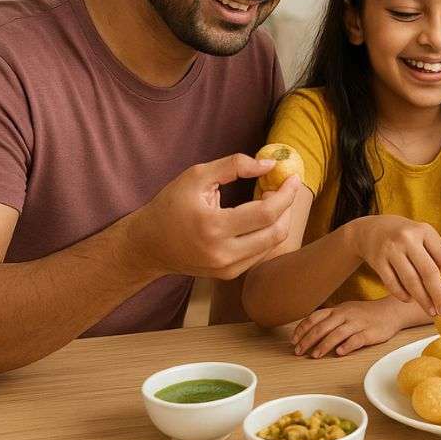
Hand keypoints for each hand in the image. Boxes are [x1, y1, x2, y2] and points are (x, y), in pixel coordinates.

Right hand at [125, 154, 298, 279]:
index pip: (267, 213)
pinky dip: (268, 234)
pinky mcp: (229, 275)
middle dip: (287, 207)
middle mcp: (222, 253)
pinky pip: (261, 254)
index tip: (292, 177)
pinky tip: (259, 218)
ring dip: (280, 220)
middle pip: (276, 232)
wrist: (148, 245)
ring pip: (272, 245)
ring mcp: (227, 268)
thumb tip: (270, 164)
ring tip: (269, 200)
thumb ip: (235, 165)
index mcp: (213, 227)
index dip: (286, 194)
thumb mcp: (197, 176)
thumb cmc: (170, 205)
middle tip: (282, 188)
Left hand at [291, 298, 404, 357]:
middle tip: (299, 351)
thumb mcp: (345, 311)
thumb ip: (329, 319)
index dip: (303, 329)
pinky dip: (347, 346)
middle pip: (323, 327)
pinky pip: (357, 339)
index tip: (294, 340)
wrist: (390, 311)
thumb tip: (308, 331)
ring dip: (324, 345)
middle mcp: (346, 314)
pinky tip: (339, 353)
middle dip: (308, 340)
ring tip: (315, 355)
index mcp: (338, 309)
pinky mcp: (370, 332)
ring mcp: (358, 323)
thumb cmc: (364, 314)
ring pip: (337, 333)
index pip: (315, 317)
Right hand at [349, 215, 440, 317]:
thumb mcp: (423, 238)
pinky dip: (403, 295)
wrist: (371, 229)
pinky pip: (393, 284)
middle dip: (439, 296)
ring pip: (410, 281)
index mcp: (426, 231)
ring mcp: (391, 249)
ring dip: (423, 300)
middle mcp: (408, 238)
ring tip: (432, 312)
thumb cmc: (406, 238)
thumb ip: (436, 257)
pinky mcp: (377, 260)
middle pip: (429, 272)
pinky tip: (410, 300)